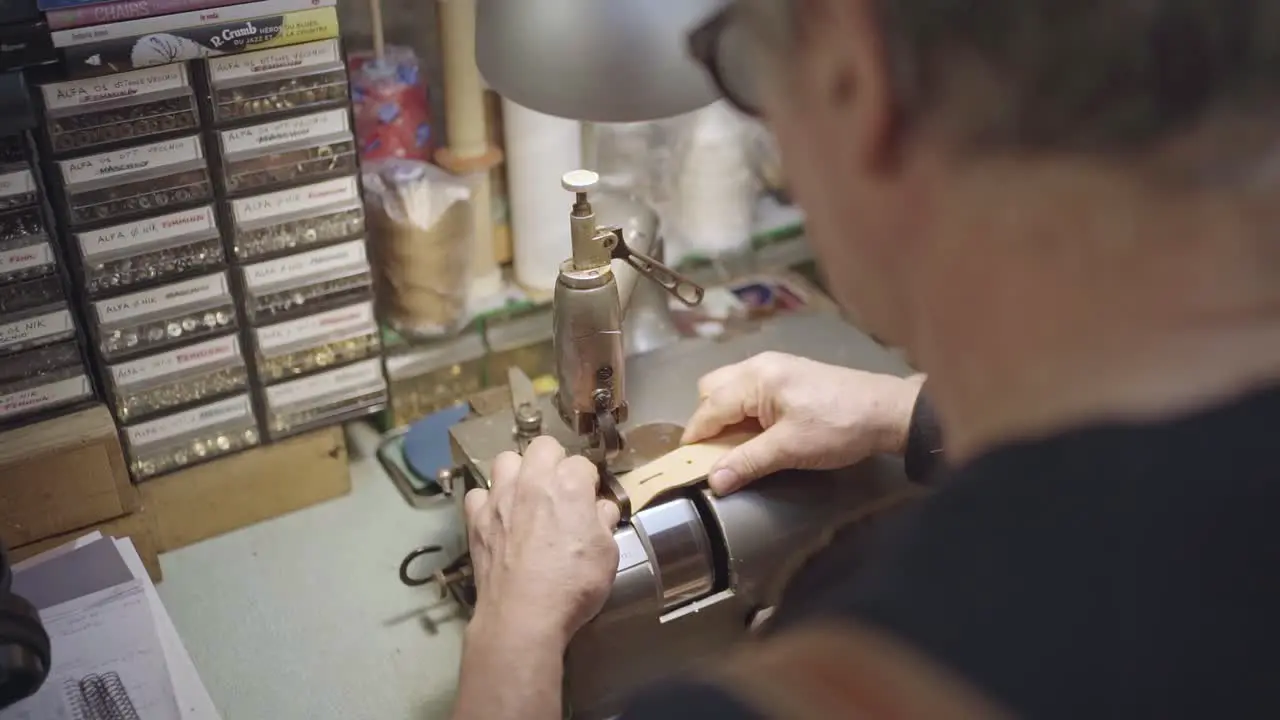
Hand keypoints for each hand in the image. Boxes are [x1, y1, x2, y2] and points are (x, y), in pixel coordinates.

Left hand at [464, 436, 621, 645]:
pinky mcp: (476, 518)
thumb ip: (603, 521)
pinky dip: (488, 501)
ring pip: (505, 460)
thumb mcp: (608, 553)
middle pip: (543, 447)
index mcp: (569, 484)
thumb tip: (600, 508)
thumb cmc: (573, 584)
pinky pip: (479, 494)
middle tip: (559, 490)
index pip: (582, 464)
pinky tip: (499, 518)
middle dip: (554, 462)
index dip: (588, 482)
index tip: (589, 501)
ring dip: (519, 473)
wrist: (524, 614)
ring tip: (526, 496)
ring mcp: (499, 497)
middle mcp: (532, 481)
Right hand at [683, 352, 924, 493]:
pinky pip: (751, 391)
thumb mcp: (790, 449)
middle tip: (715, 453)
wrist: (888, 412)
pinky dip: (744, 411)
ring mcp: (776, 368)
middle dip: (707, 421)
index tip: (685, 464)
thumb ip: (747, 462)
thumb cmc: (838, 427)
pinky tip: (757, 433)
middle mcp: (760, 366)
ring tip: (736, 446)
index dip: (695, 438)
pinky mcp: (790, 377)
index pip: (709, 408)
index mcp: (756, 378)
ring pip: (731, 389)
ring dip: (726, 416)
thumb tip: (713, 481)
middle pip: (713, 390)